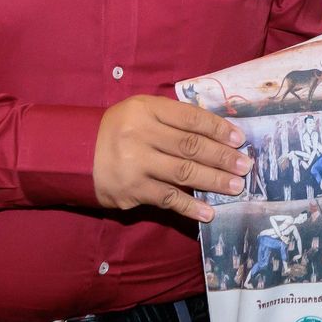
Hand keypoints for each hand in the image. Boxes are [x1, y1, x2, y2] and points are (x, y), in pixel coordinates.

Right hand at [92, 96, 249, 221]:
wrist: (76, 155)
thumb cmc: (119, 131)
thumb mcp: (141, 112)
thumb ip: (173, 119)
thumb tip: (218, 132)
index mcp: (147, 109)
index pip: (190, 118)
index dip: (218, 128)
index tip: (239, 138)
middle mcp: (140, 134)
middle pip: (191, 146)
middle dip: (222, 156)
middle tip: (245, 165)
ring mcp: (135, 163)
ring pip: (183, 172)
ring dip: (214, 181)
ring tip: (236, 186)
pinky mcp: (132, 190)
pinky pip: (168, 198)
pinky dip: (191, 206)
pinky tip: (209, 212)